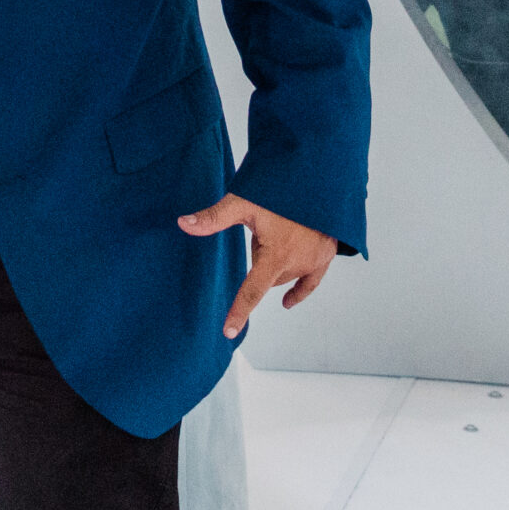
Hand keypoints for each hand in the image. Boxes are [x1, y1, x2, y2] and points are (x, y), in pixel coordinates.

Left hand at [179, 194, 337, 337]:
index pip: (252, 291)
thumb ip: (214, 217)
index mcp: (276, 256)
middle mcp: (297, 263)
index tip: (228, 332)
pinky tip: (288, 302)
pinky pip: (310, 282)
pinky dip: (299, 289)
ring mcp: (314, 261)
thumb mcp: (243, 202)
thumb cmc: (281, 189)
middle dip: (261, 260)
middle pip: (267, 276)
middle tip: (264, 229)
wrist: (320, 177)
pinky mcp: (326, 256)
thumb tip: (182, 223)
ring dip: (277, 263)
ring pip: (286, 274)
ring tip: (281, 230)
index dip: (238, 312)